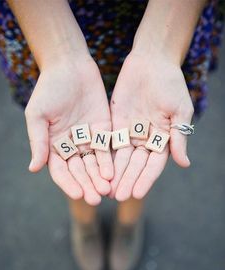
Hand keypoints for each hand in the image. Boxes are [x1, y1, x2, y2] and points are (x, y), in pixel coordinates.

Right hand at [25, 52, 112, 204]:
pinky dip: (109, 161)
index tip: (78, 194)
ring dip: (100, 178)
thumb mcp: (38, 115)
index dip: (69, 183)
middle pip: (80, 171)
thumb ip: (38, 142)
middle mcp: (72, 146)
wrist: (70, 66)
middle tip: (97, 198)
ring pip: (95, 164)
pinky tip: (113, 173)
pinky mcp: (104, 130)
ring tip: (107, 190)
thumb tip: (33, 169)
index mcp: (54, 145)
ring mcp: (88, 139)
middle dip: (88, 184)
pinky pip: (108, 149)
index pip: (61, 171)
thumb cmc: (49, 89)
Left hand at [110, 51, 193, 200]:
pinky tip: (96, 170)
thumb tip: (184, 164)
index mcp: (163, 139)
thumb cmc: (170, 83)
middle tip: (117, 197)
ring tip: (105, 190)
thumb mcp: (179, 110)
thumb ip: (178, 136)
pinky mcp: (114, 125)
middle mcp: (145, 140)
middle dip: (126, 181)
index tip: (137, 193)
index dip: (145, 179)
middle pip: (135, 166)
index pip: (153, 165)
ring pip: (120, 159)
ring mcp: (129, 133)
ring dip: (114, 175)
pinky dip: (103, 157)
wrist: (152, 61)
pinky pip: (108, 143)